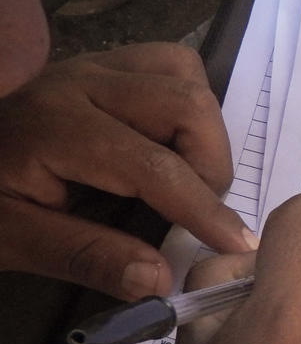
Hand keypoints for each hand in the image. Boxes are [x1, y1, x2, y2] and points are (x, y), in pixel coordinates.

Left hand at [0, 43, 255, 298]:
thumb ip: (85, 258)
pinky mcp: (106, 63)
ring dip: (204, 130)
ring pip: (186, 76)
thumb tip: (161, 279)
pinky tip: (173, 143)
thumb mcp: (12, 241)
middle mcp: (81, 82)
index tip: (235, 244)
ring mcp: (95, 64)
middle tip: (197, 211)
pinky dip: (190, 104)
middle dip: (210, 164)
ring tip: (187, 176)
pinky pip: (171, 66)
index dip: (201, 208)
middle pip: (186, 103)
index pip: (152, 166)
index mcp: (55, 128)